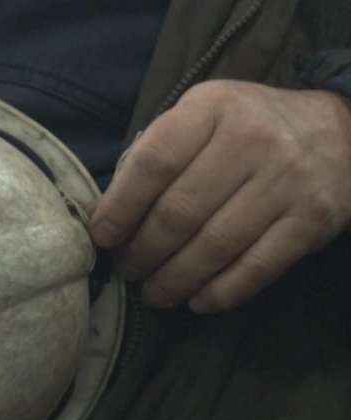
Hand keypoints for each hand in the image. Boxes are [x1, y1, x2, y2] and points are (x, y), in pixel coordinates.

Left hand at [90, 80, 350, 312]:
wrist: (342, 132)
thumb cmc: (247, 130)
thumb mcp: (202, 117)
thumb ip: (159, 152)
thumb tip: (111, 215)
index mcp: (212, 108)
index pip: (154, 162)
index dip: (120, 207)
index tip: (102, 237)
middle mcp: (252, 139)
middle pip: (180, 211)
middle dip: (144, 251)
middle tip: (128, 270)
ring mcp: (287, 180)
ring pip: (215, 245)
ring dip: (175, 279)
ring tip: (154, 293)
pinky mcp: (313, 219)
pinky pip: (258, 266)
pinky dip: (222, 292)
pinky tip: (197, 301)